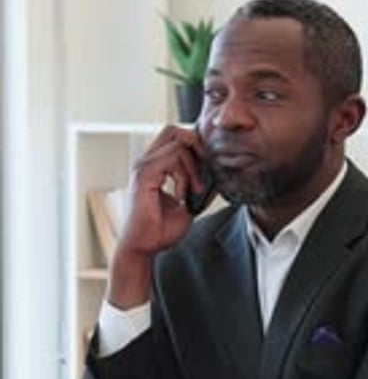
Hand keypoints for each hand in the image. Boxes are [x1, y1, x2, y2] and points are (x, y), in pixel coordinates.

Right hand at [107, 125, 207, 307]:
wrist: (143, 248)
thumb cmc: (160, 231)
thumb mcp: (187, 206)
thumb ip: (196, 189)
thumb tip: (214, 178)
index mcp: (153, 166)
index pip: (175, 138)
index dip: (194, 145)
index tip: (206, 168)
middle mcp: (145, 162)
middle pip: (173, 130)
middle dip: (196, 144)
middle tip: (205, 168)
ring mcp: (143, 167)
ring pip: (177, 144)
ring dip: (193, 167)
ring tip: (194, 190)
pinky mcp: (144, 176)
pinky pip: (172, 158)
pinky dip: (184, 174)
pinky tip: (183, 194)